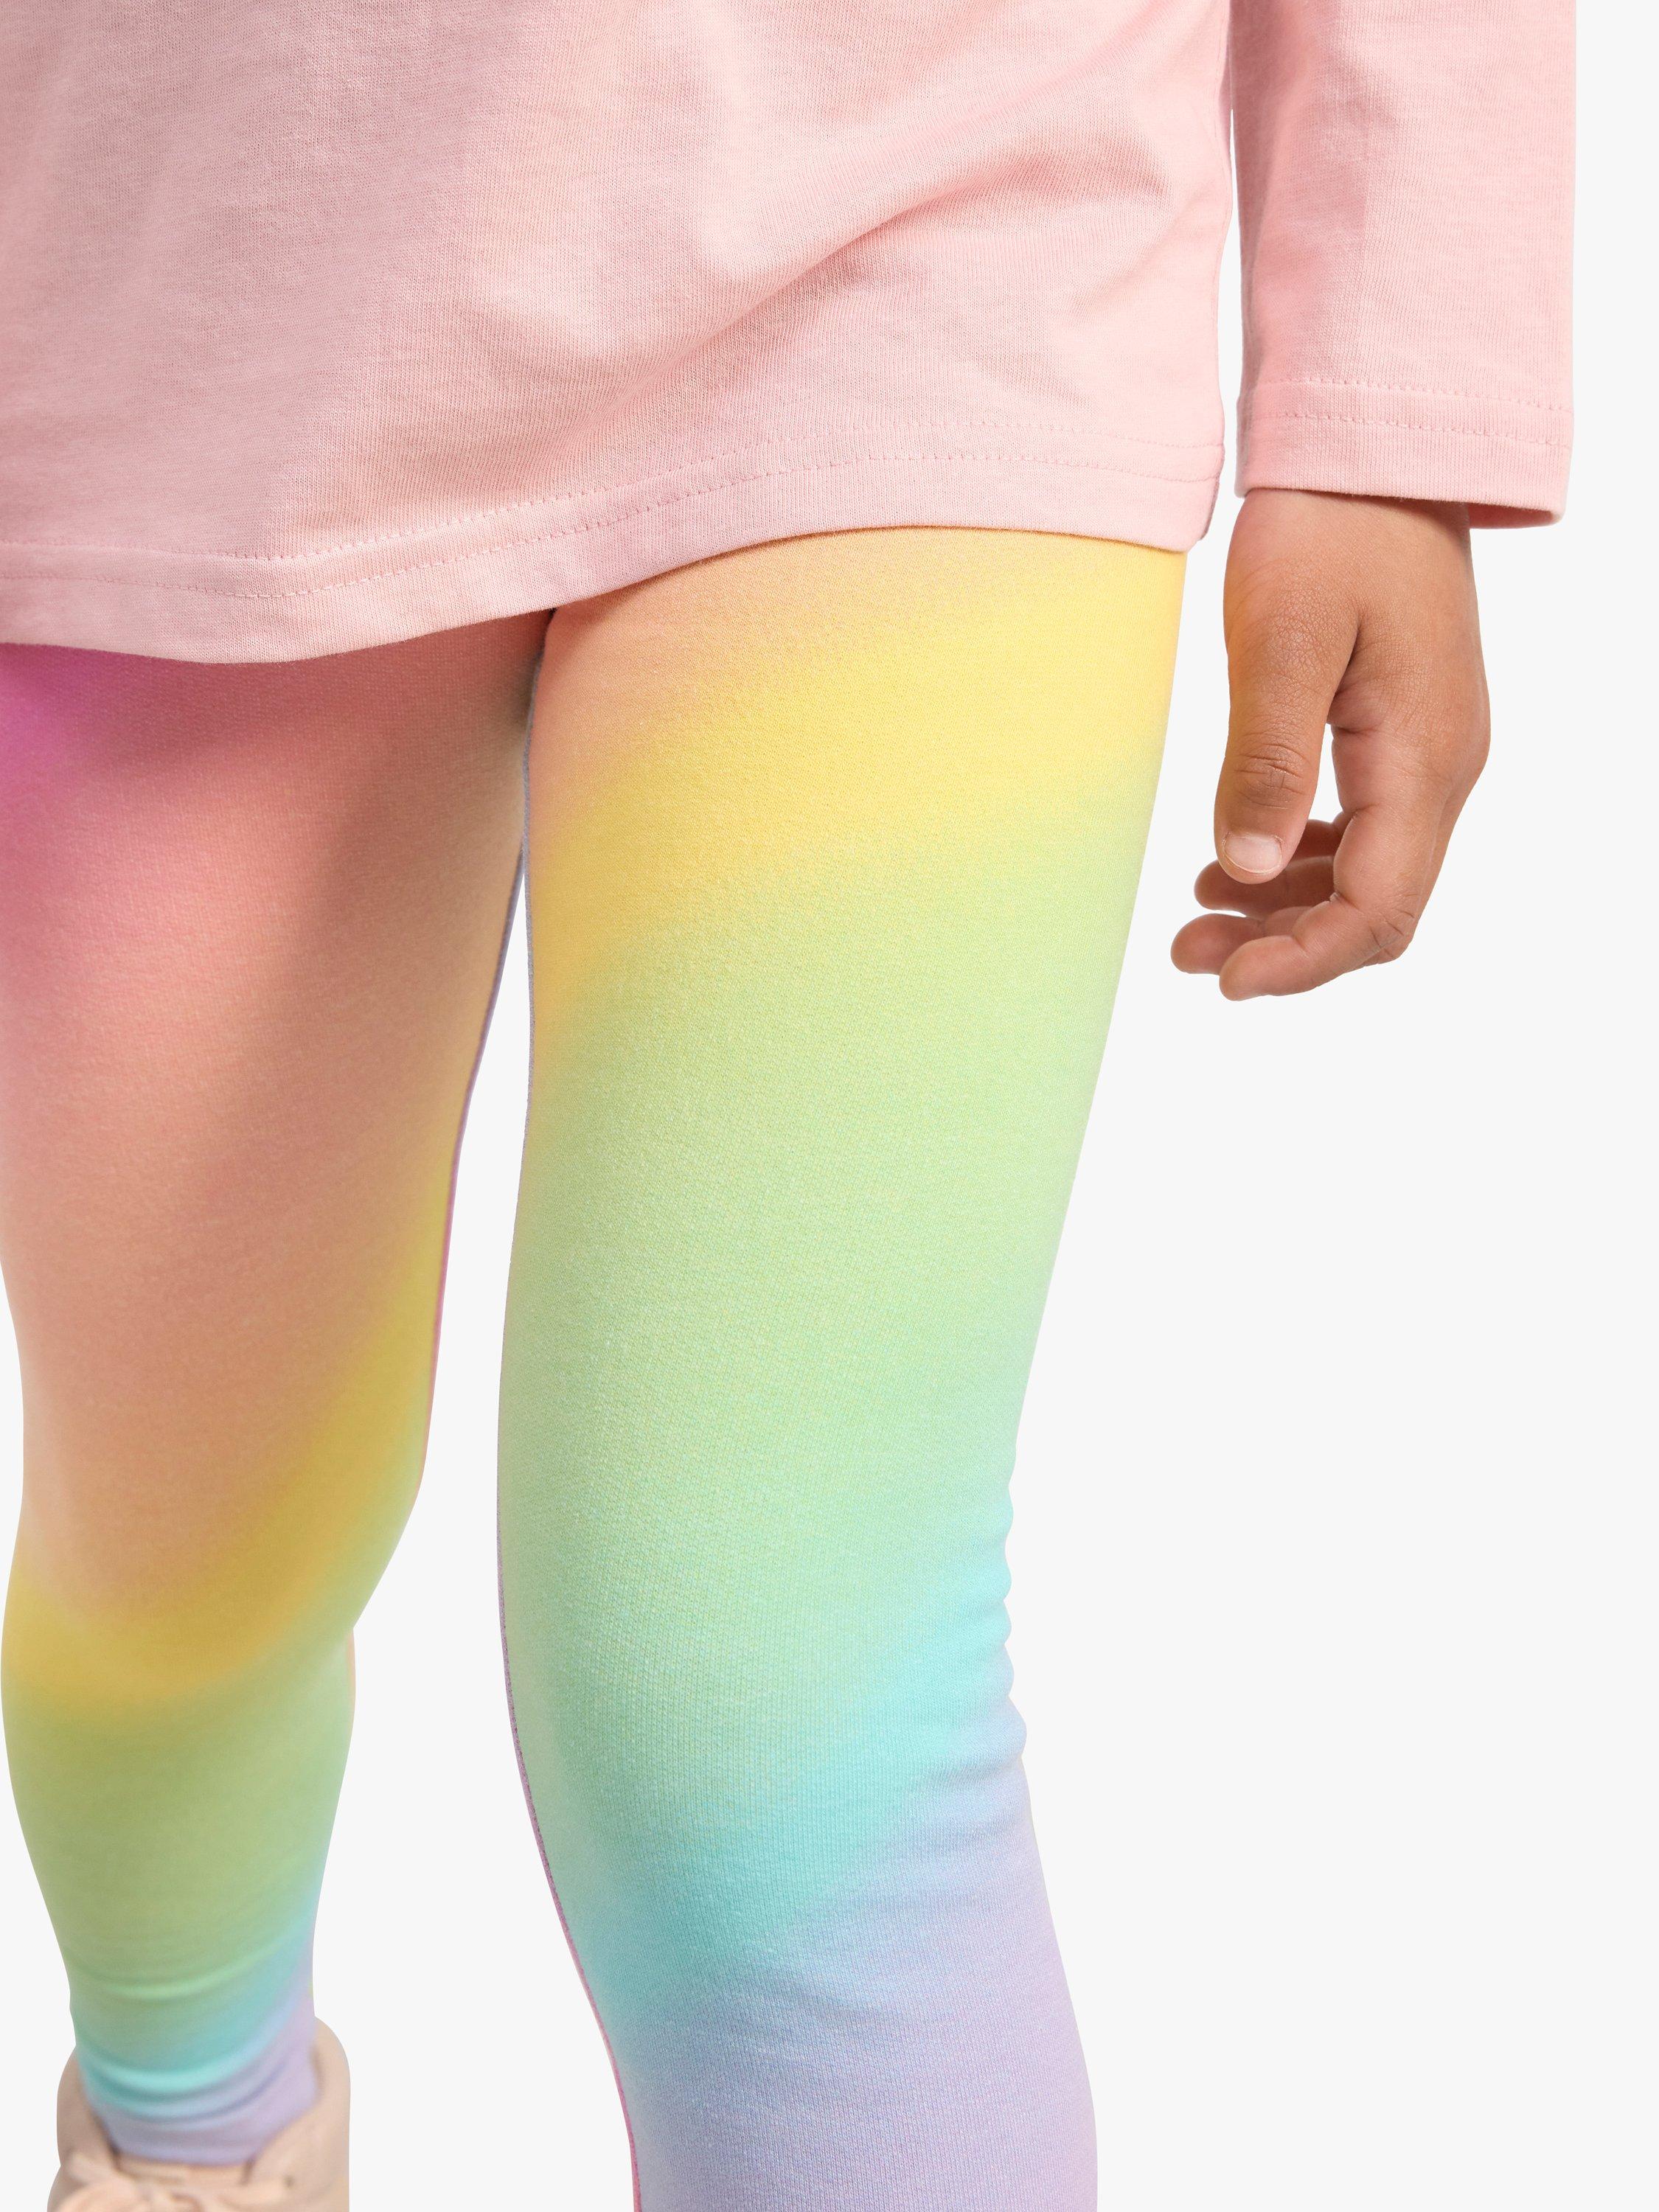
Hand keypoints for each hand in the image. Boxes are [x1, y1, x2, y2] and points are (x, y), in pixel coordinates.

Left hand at [1171, 490, 1489, 997]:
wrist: (1376, 450)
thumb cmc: (1328, 527)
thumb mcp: (1280, 640)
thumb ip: (1265, 758)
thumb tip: (1242, 867)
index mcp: (1423, 757)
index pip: (1378, 910)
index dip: (1303, 962)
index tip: (1225, 981)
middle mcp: (1445, 768)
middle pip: (1377, 908)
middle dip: (1285, 947)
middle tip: (1186, 953)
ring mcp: (1430, 752)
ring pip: (1367, 876)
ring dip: (1284, 909)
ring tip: (1194, 916)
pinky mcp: (1404, 733)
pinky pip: (1362, 830)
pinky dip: (1298, 861)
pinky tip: (1232, 860)